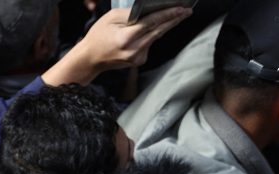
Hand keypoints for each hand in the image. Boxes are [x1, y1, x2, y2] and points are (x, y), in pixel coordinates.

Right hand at [44, 6, 190, 85]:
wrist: (91, 59)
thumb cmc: (98, 36)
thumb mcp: (111, 18)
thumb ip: (130, 14)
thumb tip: (147, 11)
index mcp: (125, 38)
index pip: (151, 23)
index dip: (168, 14)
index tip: (181, 8)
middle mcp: (134, 50)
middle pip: (159, 31)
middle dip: (174, 20)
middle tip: (187, 11)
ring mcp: (137, 57)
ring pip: (155, 37)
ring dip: (165, 26)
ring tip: (176, 15)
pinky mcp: (139, 61)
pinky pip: (150, 44)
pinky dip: (152, 35)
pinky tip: (150, 30)